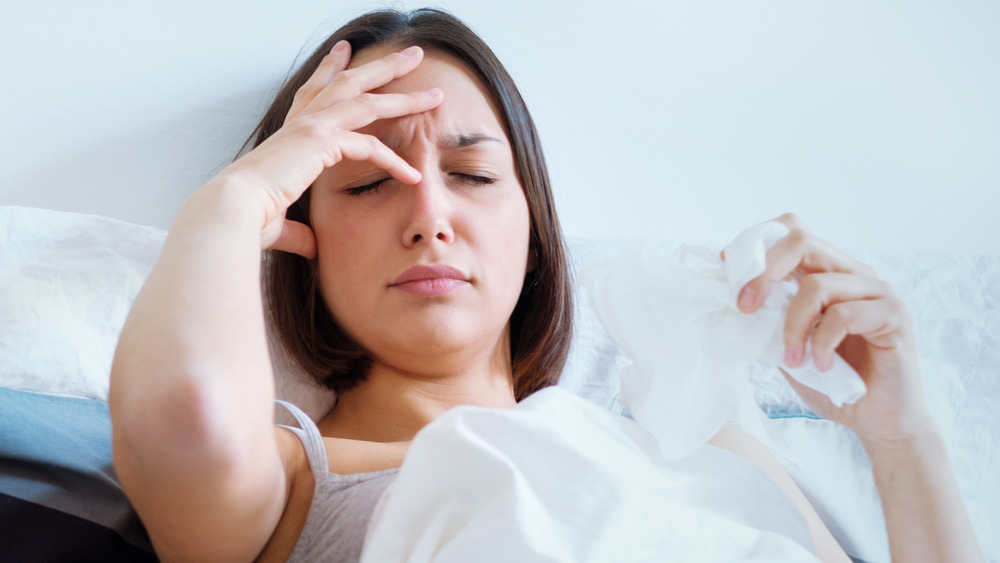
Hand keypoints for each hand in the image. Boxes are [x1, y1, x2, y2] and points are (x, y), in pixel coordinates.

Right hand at [204, 41, 443, 257]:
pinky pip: (368, 146)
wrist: (232, 212)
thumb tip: (311, 247)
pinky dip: (393, 160)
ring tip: (435, 93)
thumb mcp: (281, 224)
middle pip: (348, 82)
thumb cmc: (249, 219)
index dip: (330, 70)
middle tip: (411, 54)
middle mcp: (301, 122)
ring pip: (366, 99)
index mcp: (289, 133)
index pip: (314, 92)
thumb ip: (299, 234)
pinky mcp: (320, 140)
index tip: (345, 51)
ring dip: (403, 95)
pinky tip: (413, 174)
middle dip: (382, 66)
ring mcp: (310, 126)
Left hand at [737, 214, 932, 447]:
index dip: (756, 244)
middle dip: (763, 273)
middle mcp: (853, 273)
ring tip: (792, 359)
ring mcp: (877, 291)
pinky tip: (820, 365)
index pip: (791, 230)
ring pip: (818, 284)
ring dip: (793, 326)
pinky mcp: (895, 315)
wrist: (879, 420)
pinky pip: (844, 315)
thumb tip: (733, 297)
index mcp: (827, 273)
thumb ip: (768, 319)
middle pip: (801, 241)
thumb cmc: (833, 382)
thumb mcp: (785, 346)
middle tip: (745, 308)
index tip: (728, 275)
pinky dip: (821, 342)